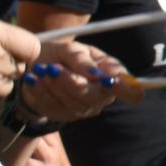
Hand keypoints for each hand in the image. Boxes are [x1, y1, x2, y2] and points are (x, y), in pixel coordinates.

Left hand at [19, 41, 133, 122]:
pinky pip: (52, 108)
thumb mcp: (71, 49)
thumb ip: (82, 60)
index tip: (111, 81)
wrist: (34, 66)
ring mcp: (82, 109)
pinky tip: (33, 80)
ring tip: (39, 70)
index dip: (127, 90)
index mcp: (112, 77)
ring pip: (71, 104)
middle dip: (72, 83)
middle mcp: (101, 97)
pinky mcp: (62, 116)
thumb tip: (96, 75)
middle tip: (53, 68)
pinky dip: (40, 93)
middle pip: (95, 98)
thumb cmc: (60, 55)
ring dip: (52, 86)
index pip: (132, 91)